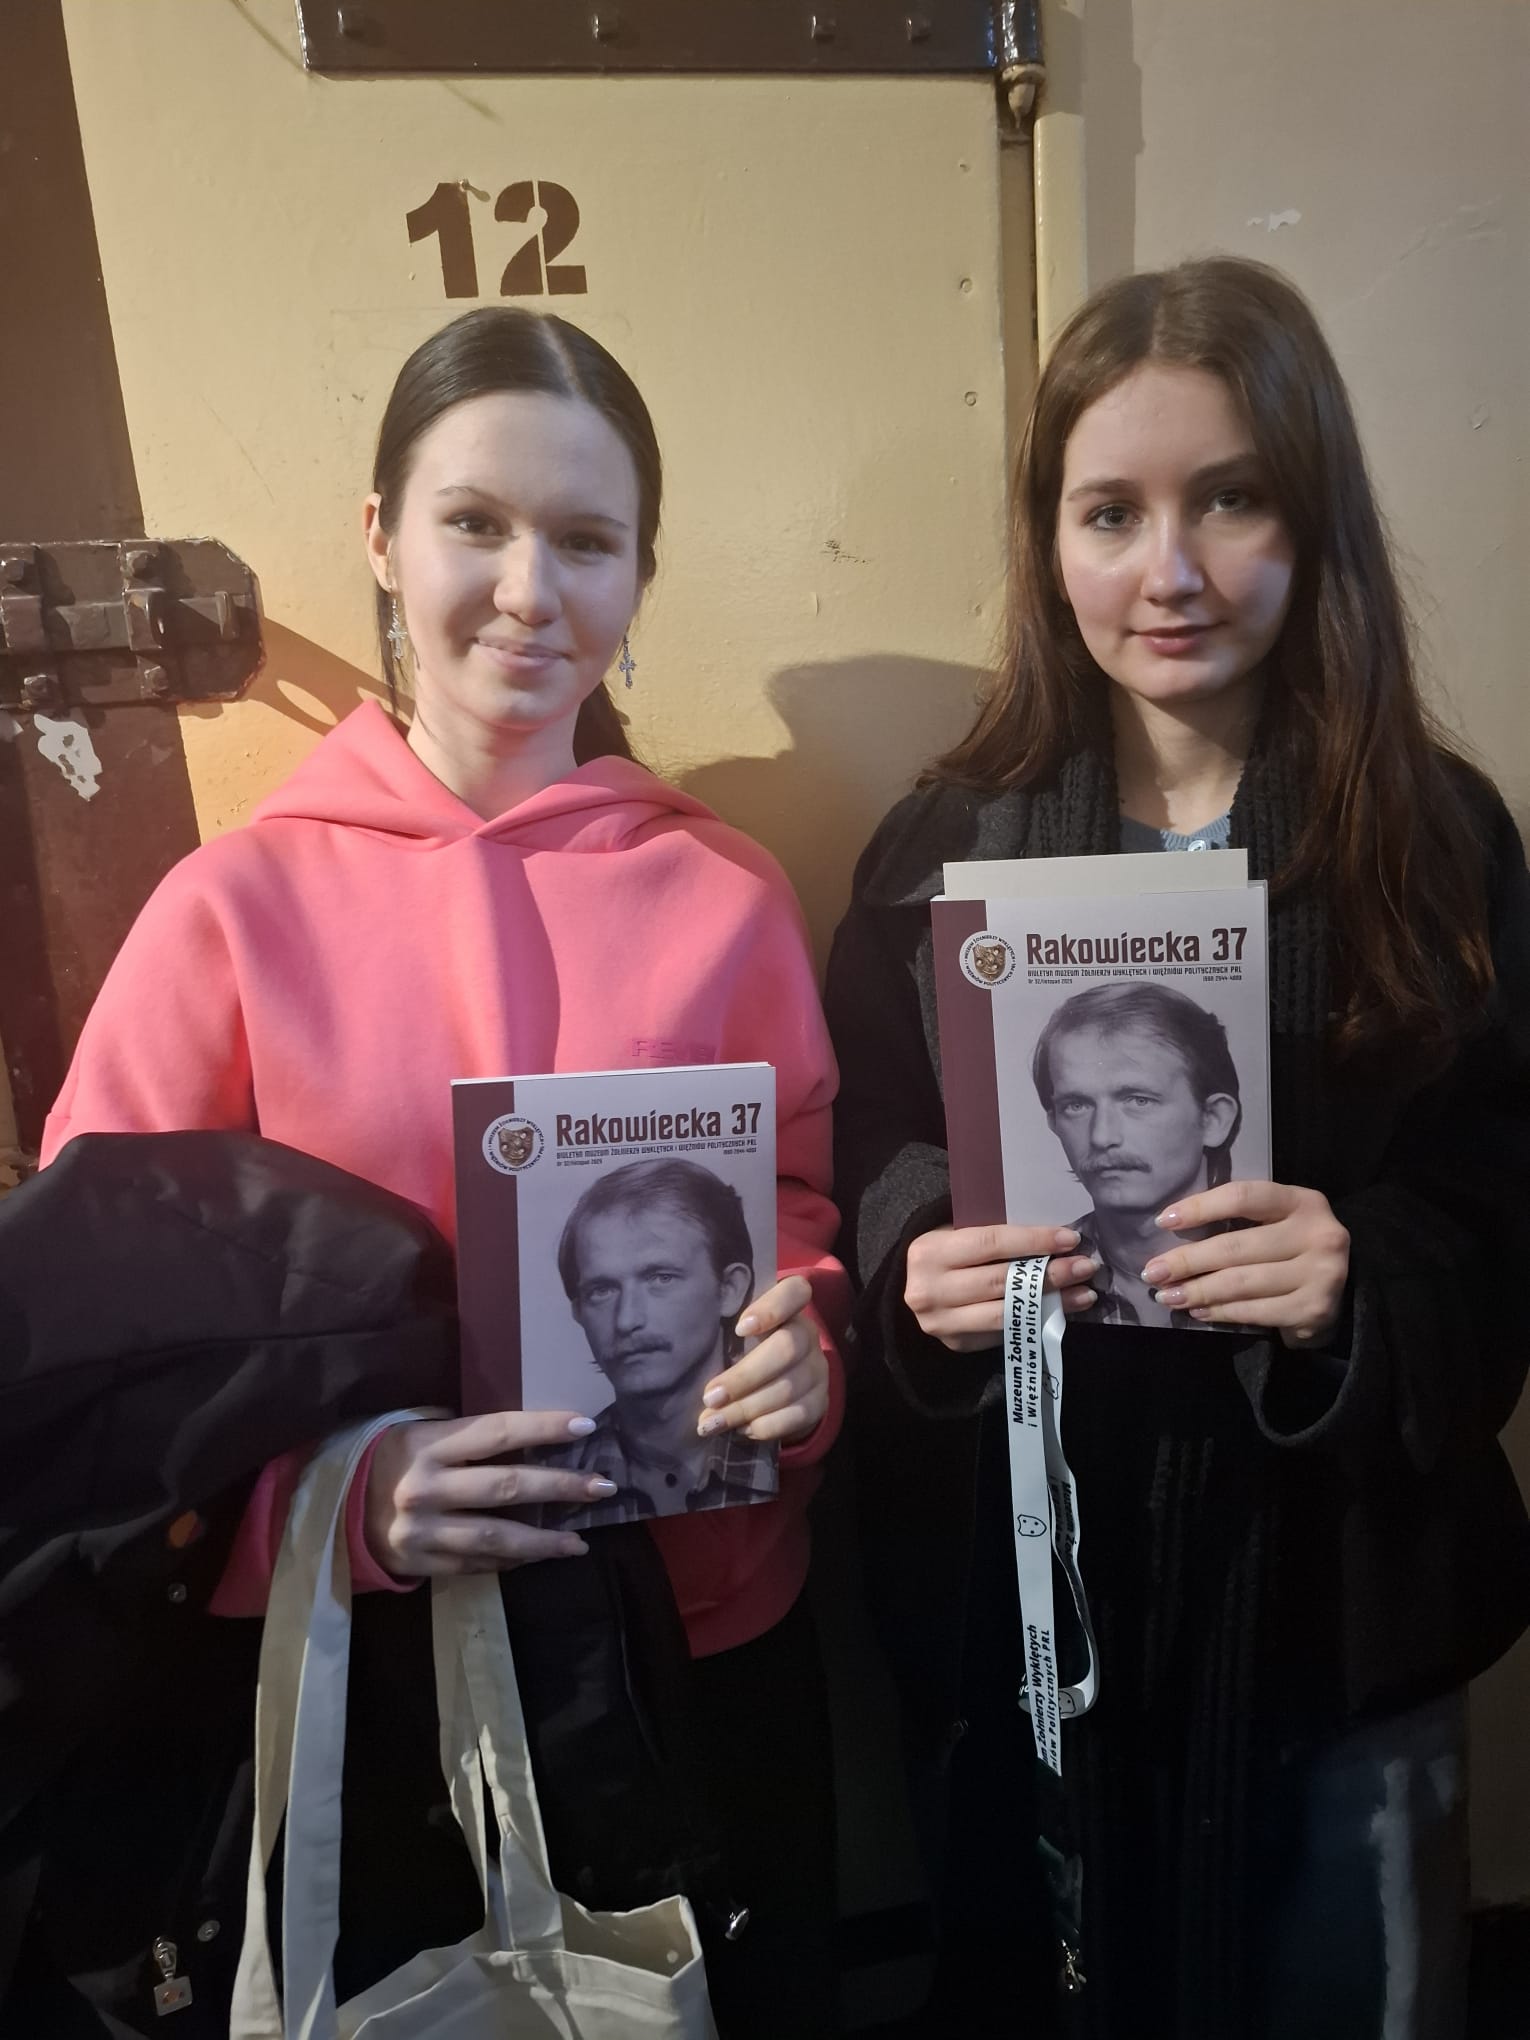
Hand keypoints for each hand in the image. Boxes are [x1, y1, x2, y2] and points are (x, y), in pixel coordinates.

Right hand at [363, 1410, 613, 1576]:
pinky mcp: (423, 1564)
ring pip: (497, 1536)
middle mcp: (425, 1486)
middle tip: (602, 1487)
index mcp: (426, 1444)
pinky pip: (478, 1563)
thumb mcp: (417, 1433)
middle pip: (506, 1486)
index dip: (543, 1428)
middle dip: (560, 1486)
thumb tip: (536, 1436)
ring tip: (580, 1540)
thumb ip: (466, 1437)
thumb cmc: (387, 1459)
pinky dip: (512, 1560)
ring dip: (545, 1539)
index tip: (586, 1427)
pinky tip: (540, 1555)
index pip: (497, 1431)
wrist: (332, 1511)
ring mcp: (423, 1531)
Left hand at [695, 1274, 827, 1446]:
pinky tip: (741, 1429)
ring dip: (745, 1409)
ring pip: (787, 1388)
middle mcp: (808, 1335)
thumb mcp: (738, 1336)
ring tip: (712, 1422)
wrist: (784, 1386)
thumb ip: (722, 1335)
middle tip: (710, 1397)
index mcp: (788, 1309)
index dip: (771, 1307)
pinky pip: (796, 1416)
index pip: (794, 1292)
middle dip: (744, 1377)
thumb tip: (681, 1360)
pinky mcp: (820, 1402)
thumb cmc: (746, 1351)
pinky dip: (765, 1425)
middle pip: (786, 1349)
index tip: (740, 1328)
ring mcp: (817, 1370)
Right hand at [904, 1225, 1100, 1351]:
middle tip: (1085, 1266)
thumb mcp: (958, 1234)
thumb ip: (994, 1237)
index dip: (1032, 1241)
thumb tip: (1055, 1239)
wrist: (919, 1289)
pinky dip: (1036, 1320)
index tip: (1069, 1238)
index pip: (990, 1243)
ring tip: (1085, 1292)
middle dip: (1049, 1273)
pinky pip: (1004, 1332)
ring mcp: (942, 1323)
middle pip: (1001, 1282)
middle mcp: (929, 1291)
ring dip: (1052, 1302)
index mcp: (929, 1253)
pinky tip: (1062, 1311)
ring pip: (1006, 1313)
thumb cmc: (948, 1252)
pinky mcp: (957, 1344)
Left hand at [1139, 1181, 1349, 1346]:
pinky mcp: (1313, 1310)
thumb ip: (1241, 1219)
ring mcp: (1321, 1274)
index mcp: (1304, 1201)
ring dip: (1197, 1292)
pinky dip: (1220, 1312)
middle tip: (1153, 1272)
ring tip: (1168, 1296)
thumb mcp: (1278, 1222)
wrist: (1345, 1291)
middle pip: (1235, 1246)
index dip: (1201, 1207)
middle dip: (1186, 1261)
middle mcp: (1318, 1234)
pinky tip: (1199, 1311)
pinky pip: (1253, 1311)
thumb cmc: (1294, 1249)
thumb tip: (1174, 1230)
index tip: (1164, 1221)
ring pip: (1240, 1283)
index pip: (1244, 1197)